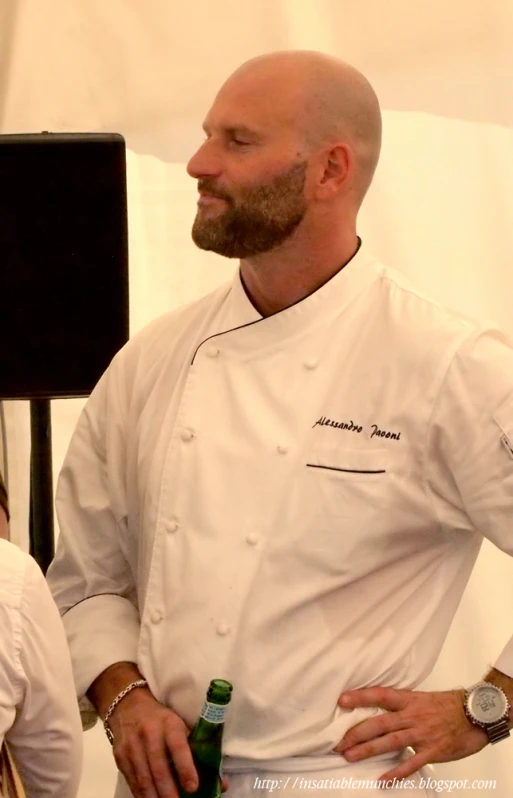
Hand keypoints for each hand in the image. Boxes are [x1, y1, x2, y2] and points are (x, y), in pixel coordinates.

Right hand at [108, 687, 197, 797]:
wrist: (128, 705)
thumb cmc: (162, 720)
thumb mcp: (180, 727)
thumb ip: (199, 753)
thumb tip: (221, 784)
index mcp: (169, 724)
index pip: (178, 746)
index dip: (185, 767)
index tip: (193, 787)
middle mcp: (149, 733)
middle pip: (159, 767)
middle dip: (168, 791)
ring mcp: (132, 745)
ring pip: (144, 778)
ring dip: (154, 797)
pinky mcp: (120, 756)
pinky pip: (132, 781)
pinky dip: (141, 795)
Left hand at [333, 687, 488, 783]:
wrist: (475, 714)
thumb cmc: (448, 705)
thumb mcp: (422, 698)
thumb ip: (402, 704)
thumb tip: (379, 707)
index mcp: (409, 700)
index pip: (380, 695)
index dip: (360, 697)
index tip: (341, 700)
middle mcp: (412, 716)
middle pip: (379, 723)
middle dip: (356, 733)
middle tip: (338, 742)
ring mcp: (421, 734)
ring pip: (389, 742)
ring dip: (367, 750)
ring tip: (349, 756)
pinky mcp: (432, 751)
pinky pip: (411, 764)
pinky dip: (396, 773)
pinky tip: (382, 779)